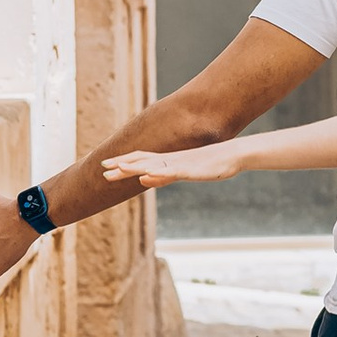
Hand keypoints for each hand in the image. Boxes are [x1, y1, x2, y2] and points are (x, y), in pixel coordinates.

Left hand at [101, 137, 249, 186]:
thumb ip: (163, 177)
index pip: (141, 159)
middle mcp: (170, 160)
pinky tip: (146, 175)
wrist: (233, 155)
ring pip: (153, 165)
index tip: (105, 165)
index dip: (123, 161)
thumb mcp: (184, 173)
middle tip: (102, 169)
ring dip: (134, 167)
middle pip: (142, 161)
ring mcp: (179, 164)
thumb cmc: (211, 164)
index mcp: (168, 160)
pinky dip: (158, 174)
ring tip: (117, 170)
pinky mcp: (190, 170)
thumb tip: (144, 180)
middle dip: (122, 165)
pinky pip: (171, 172)